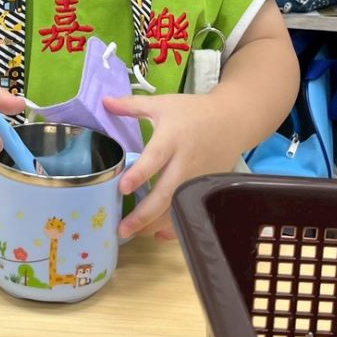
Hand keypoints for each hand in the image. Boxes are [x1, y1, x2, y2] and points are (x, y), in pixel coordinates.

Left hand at [104, 91, 246, 240]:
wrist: (232, 120)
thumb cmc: (193, 112)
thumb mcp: (163, 104)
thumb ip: (132, 106)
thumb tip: (103, 101)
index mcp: (172, 138)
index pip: (155, 157)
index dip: (140, 174)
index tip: (123, 188)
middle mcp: (186, 161)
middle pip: (166, 192)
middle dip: (144, 214)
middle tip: (122, 229)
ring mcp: (198, 178)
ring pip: (177, 207)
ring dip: (155, 224)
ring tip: (132, 234)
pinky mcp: (206, 188)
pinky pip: (190, 210)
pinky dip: (176, 225)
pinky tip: (158, 234)